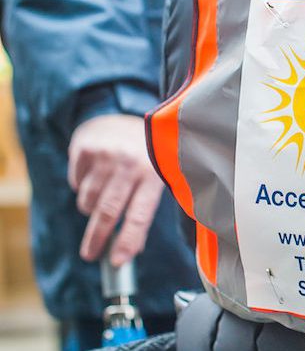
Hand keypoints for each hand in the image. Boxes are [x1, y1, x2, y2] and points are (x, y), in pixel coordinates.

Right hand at [67, 113, 163, 265]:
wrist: (121, 114)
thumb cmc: (142, 153)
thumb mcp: (154, 172)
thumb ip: (145, 206)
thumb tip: (131, 251)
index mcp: (154, 171)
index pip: (140, 214)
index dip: (128, 241)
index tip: (118, 262)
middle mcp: (130, 163)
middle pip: (108, 212)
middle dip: (97, 238)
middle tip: (90, 254)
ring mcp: (106, 155)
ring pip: (89, 201)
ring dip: (91, 208)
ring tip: (101, 198)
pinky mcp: (85, 149)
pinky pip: (76, 184)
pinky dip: (82, 187)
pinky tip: (95, 175)